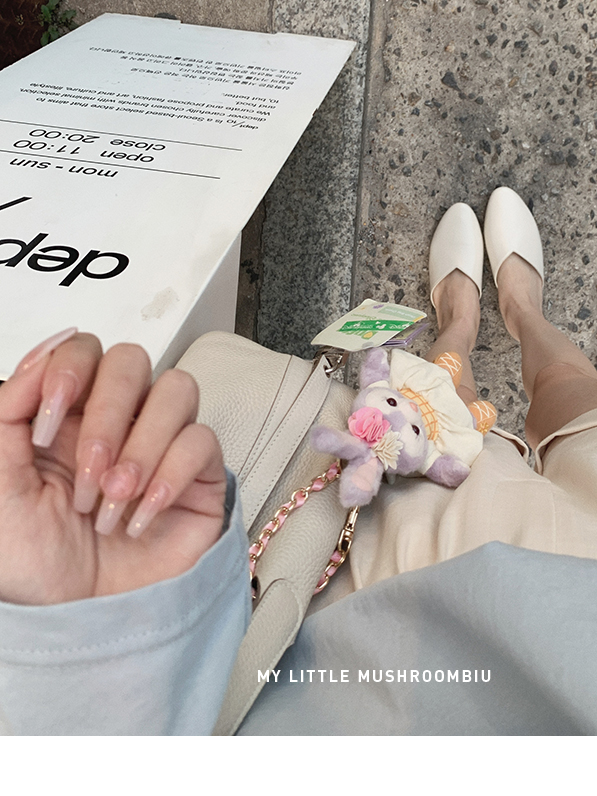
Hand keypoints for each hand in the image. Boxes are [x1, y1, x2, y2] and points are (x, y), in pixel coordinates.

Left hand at [0, 329, 225, 604]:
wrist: (76, 621)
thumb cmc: (34, 560)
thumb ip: (10, 408)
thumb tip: (47, 351)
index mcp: (67, 412)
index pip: (84, 349)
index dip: (69, 373)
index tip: (46, 426)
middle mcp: (118, 419)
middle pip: (133, 360)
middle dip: (108, 415)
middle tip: (87, 472)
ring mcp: (162, 442)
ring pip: (177, 389)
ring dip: (140, 447)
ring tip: (111, 499)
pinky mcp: (197, 475)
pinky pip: (202, 441)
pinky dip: (168, 477)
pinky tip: (140, 515)